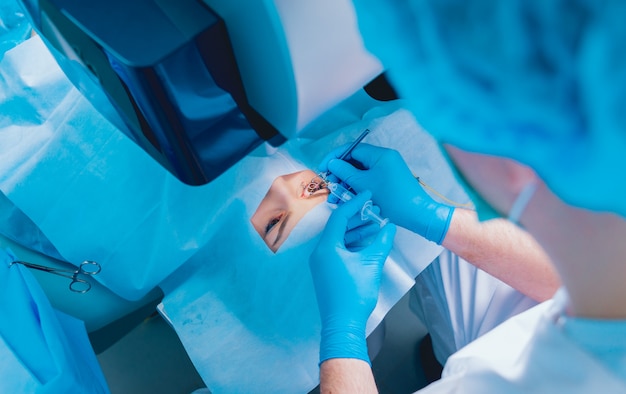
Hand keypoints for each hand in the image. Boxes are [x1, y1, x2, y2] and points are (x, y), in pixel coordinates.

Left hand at [309, 191, 396, 364]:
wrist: (343, 323)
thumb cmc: (355, 293)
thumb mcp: (372, 264)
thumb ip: (381, 242)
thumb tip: (390, 227)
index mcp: (327, 247)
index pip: (339, 217)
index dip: (355, 204)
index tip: (368, 196)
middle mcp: (320, 252)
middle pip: (338, 226)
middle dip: (357, 218)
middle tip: (374, 211)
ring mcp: (321, 262)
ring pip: (338, 239)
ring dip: (356, 232)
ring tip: (375, 226)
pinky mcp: (325, 271)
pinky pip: (337, 249)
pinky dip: (351, 244)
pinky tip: (367, 243)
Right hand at [318, 144, 453, 243]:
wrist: (417, 214)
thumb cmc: (392, 198)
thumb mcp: (364, 184)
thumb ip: (345, 172)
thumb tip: (332, 163)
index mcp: (380, 154)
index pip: (351, 148)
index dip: (334, 157)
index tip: (322, 168)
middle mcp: (384, 158)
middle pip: (355, 160)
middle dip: (339, 172)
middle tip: (328, 184)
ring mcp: (387, 169)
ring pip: (360, 172)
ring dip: (346, 182)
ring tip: (335, 196)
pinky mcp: (388, 180)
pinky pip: (368, 180)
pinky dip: (357, 187)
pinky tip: (347, 198)